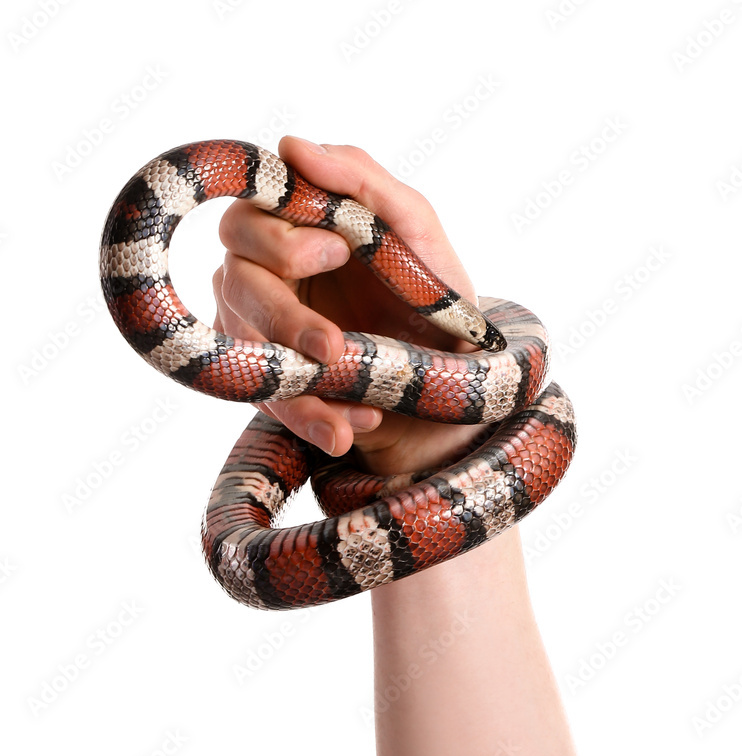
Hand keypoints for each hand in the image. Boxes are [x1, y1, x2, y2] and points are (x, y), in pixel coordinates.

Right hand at [212, 135, 486, 477]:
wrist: (449, 380)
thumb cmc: (430, 294)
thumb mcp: (415, 231)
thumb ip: (362, 180)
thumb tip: (290, 144)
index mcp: (291, 227)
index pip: (248, 217)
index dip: (281, 237)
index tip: (337, 251)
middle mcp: (259, 273)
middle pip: (236, 280)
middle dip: (283, 314)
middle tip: (334, 343)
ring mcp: (257, 331)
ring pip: (245, 345)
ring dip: (296, 376)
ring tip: (356, 403)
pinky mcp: (268, 383)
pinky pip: (270, 400)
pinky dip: (310, 417)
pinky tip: (353, 427)